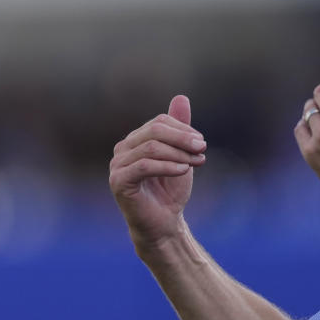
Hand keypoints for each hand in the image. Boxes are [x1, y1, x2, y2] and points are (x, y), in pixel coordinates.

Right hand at [109, 95, 207, 249]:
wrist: (163, 222)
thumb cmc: (170, 190)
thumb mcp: (180, 155)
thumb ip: (179, 129)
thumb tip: (181, 97)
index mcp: (135, 140)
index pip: (160, 122)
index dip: (183, 130)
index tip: (202, 143)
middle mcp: (122, 149)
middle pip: (155, 131)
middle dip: (183, 139)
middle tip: (203, 148)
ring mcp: (117, 165)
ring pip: (151, 147)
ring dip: (179, 154)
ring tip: (196, 162)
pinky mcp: (118, 181)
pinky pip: (144, 166)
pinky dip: (168, 166)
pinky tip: (183, 170)